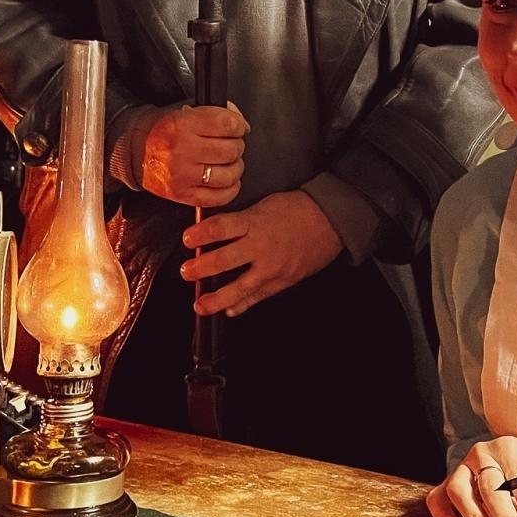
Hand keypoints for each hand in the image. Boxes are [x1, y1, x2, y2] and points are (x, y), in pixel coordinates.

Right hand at [138, 102, 247, 206]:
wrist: (135, 149)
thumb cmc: (162, 129)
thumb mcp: (185, 111)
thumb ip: (215, 113)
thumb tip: (241, 124)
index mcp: (182, 124)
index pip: (227, 124)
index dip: (239, 126)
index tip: (238, 128)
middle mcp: (181, 150)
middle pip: (231, 150)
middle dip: (237, 146)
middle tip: (231, 145)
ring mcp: (182, 175)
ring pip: (228, 175)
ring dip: (235, 168)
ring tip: (229, 162)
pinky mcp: (182, 194)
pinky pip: (218, 197)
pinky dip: (230, 189)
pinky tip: (227, 181)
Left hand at [179, 190, 339, 315]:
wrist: (330, 222)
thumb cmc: (297, 210)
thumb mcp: (264, 206)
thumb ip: (241, 221)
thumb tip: (215, 232)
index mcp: (255, 223)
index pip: (221, 228)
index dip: (200, 234)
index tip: (187, 239)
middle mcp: (262, 247)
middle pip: (225, 260)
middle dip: (201, 268)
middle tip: (186, 272)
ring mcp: (272, 268)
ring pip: (240, 287)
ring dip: (217, 298)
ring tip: (200, 305)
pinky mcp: (282, 281)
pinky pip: (258, 297)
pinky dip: (242, 305)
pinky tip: (230, 310)